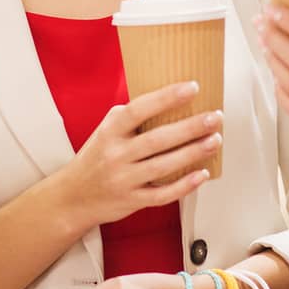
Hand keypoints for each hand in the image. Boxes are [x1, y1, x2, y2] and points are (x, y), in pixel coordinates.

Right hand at [55, 82, 220, 231]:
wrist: (73, 197)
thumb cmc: (96, 158)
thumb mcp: (104, 132)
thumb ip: (128, 117)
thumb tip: (167, 98)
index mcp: (109, 131)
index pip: (139, 109)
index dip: (166, 97)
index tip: (192, 88)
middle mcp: (115, 155)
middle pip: (157, 139)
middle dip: (190, 127)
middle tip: (216, 117)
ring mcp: (124, 179)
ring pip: (163, 166)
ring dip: (193, 153)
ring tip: (215, 140)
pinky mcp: (132, 201)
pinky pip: (162, 194)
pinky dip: (184, 185)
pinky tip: (201, 174)